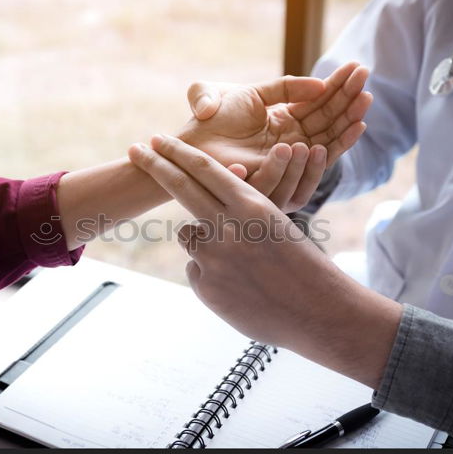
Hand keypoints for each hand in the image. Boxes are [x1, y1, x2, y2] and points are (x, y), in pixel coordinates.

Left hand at [128, 135, 401, 388]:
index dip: (177, 151)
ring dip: (204, 241)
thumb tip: (204, 213)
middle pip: (181, 187)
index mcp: (252, 205)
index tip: (157, 139)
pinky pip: (197, 269)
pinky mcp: (205, 287)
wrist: (318, 313)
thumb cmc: (303, 265)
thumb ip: (239, 213)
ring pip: (189, 235)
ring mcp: (213, 258)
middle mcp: (227, 227)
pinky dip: (212, 274)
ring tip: (239, 262)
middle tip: (134, 150)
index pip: (205, 168)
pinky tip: (239, 288)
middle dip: (155, 165)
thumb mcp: (276, 226)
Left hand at [180, 62, 371, 174]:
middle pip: (329, 119)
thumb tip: (316, 85)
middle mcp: (291, 140)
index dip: (339, 86)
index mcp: (284, 119)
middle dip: (349, 99)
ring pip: (328, 139)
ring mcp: (289, 158)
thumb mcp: (250, 94)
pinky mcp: (285, 174)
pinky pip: (317, 161)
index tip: (359, 68)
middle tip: (368, 78)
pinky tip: (354, 126)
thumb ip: (282, 87)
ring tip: (365, 100)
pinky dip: (337, 144)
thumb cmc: (212, 116)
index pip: (319, 102)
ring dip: (348, 119)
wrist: (191, 143)